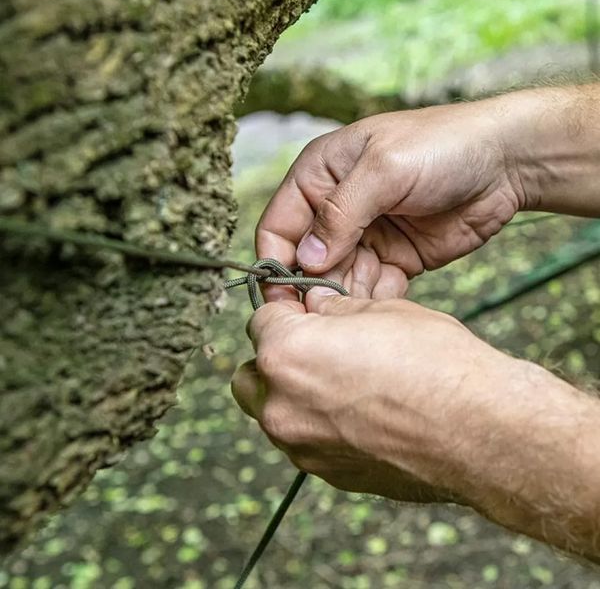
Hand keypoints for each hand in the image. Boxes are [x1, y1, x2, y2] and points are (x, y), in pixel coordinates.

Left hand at [231, 292, 599, 559]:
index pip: (260, 320)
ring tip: (339, 383)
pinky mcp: (326, 473)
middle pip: (252, 374)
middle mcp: (281, 405)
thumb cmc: (436, 365)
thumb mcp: (382, 311)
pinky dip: (316, 425)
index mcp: (286, 354)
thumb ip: (335, 310)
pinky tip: (358, 414)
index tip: (301, 312)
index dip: (284, 311)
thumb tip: (318, 309)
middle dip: (273, 358)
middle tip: (311, 347)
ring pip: (272, 412)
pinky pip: (304, 441)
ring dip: (290, 394)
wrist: (481, 432)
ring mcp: (301, 446)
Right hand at [256, 99, 526, 300]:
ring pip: (336, 280)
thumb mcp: (384, 168)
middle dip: (310, 290)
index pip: (278, 226)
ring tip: (354, 318)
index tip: (282, 300)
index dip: (275, 263)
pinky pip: (371, 289)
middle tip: (323, 318)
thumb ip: (341, 212)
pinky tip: (381, 312)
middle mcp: (336, 209)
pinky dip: (372, 303)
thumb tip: (305, 259)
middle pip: (304, 262)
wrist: (508, 162)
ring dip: (341, 301)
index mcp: (319, 176)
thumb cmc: (443, 145)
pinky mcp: (393, 259)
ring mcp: (365, 236)